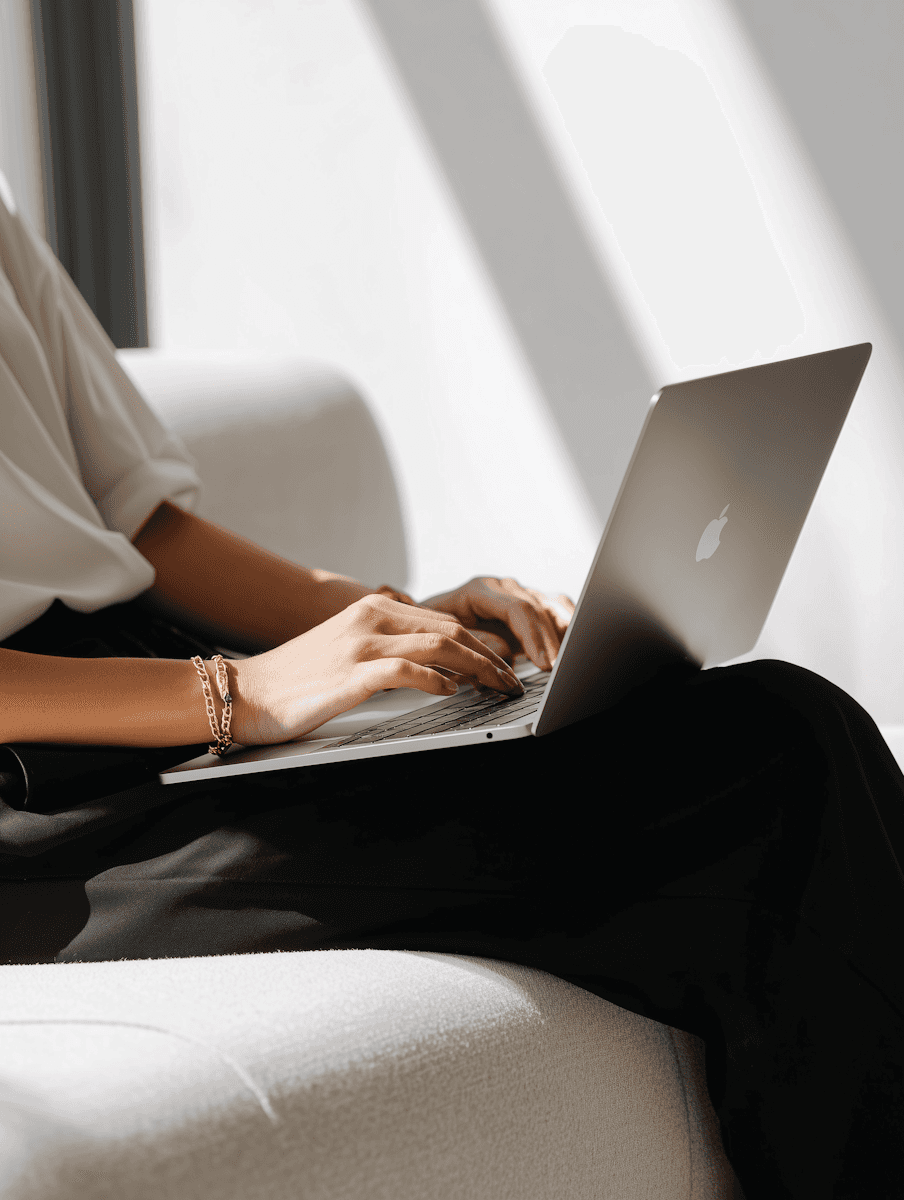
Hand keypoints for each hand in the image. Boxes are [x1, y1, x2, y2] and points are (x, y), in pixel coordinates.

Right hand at [229, 594, 523, 744]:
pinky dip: (438, 680)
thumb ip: (386, 644)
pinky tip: (452, 691)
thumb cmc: (296, 677)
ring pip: (440, 645)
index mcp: (372, 609)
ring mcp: (360, 644)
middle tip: (512, 681)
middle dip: (490, 656)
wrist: (244, 691)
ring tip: (497, 687)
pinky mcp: (351, 673)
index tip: (503, 666)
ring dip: (478, 668)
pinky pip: (408, 670)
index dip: (481, 643)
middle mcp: (370, 619)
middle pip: (451, 629)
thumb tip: (436, 662)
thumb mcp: (346, 647)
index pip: (445, 620)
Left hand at [418, 577, 574, 670]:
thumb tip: (506, 656)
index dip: (534, 637)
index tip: (543, 663)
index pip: (517, 609)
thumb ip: (475, 644)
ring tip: (568, 659)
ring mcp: (516, 595)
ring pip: (550, 607)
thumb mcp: (443, 638)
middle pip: (537, 609)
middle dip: (550, 642)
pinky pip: (554, 611)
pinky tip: (572, 644)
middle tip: (557, 670)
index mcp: (480, 590)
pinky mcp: (526, 608)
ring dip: (562, 634)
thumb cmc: (430, 630)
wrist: (425, 625)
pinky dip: (565, 626)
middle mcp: (502, 588)